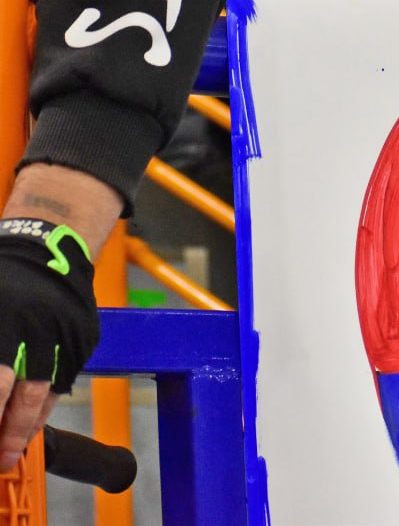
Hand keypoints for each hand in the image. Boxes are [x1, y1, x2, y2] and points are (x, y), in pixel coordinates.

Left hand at [0, 222, 98, 471]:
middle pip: (17, 394)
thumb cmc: (7, 282)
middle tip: (0, 459)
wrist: (51, 249)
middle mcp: (32, 334)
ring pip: (44, 393)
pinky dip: (46, 405)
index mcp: (4, 327)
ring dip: (27, 427)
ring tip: (13, 451)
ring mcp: (61, 337)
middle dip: (7, 431)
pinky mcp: (82, 340)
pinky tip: (32, 423)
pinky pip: (63, 381)